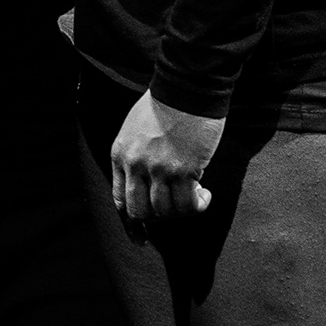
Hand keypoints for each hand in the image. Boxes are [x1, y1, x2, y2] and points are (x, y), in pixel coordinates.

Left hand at [111, 91, 223, 225]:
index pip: (119, 200)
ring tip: (196, 197)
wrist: (186, 87)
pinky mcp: (183, 169)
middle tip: (175, 211)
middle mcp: (135, 165)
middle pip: (140, 211)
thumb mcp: (135, 129)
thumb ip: (135, 156)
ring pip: (165, 211)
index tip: (140, 238)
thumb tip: (147, 184)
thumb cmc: (165, 103)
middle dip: (158, 218)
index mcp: (120, 154)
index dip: (130, 223)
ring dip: (182, 210)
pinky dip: (198, 205)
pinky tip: (205, 195)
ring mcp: (158, 169)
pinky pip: (187, 203)